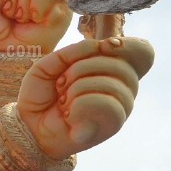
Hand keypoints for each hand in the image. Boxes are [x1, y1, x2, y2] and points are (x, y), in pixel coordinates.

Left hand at [18, 37, 153, 157]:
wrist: (28, 124)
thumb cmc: (42, 95)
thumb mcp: (51, 64)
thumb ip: (76, 51)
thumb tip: (105, 45)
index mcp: (111, 69)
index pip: (142, 51)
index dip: (127, 45)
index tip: (103, 47)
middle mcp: (124, 87)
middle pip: (120, 65)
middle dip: (80, 69)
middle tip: (62, 84)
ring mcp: (122, 107)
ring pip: (111, 84)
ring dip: (77, 89)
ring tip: (64, 101)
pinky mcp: (114, 125)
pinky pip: (107, 104)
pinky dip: (80, 105)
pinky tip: (70, 114)